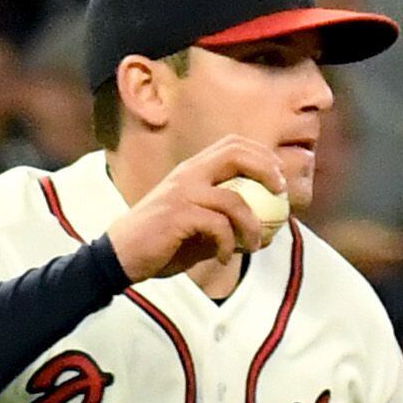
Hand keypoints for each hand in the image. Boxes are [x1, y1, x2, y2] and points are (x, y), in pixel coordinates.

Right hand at [108, 135, 288, 279]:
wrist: (122, 256)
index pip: (231, 145)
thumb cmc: (164, 242)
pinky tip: (226, 258)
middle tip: (281, 193)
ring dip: (252, 226)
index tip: (280, 178)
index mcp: (193, 171)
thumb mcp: (202, 228)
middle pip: (234, 154)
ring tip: (254, 246)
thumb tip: (269, 229)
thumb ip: (230, 222)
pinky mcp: (176, 215)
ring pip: (234, 199)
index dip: (261, 155)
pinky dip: (229, 244)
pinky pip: (218, 226)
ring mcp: (181, 193)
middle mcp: (187, 175)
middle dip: (266, 169)